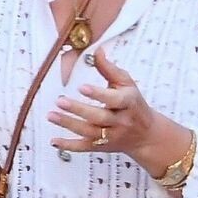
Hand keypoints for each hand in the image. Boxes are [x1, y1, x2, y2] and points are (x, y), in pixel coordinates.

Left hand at [48, 47, 185, 178]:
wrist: (146, 135)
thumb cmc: (134, 104)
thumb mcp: (127, 84)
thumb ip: (110, 69)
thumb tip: (97, 50)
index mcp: (128, 102)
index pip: (114, 99)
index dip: (98, 94)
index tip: (82, 87)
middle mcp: (120, 121)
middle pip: (99, 117)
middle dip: (78, 110)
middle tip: (60, 101)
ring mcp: (111, 136)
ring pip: (89, 132)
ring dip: (69, 124)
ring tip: (51, 115)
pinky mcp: (102, 146)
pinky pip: (84, 147)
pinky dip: (69, 145)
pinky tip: (54, 140)